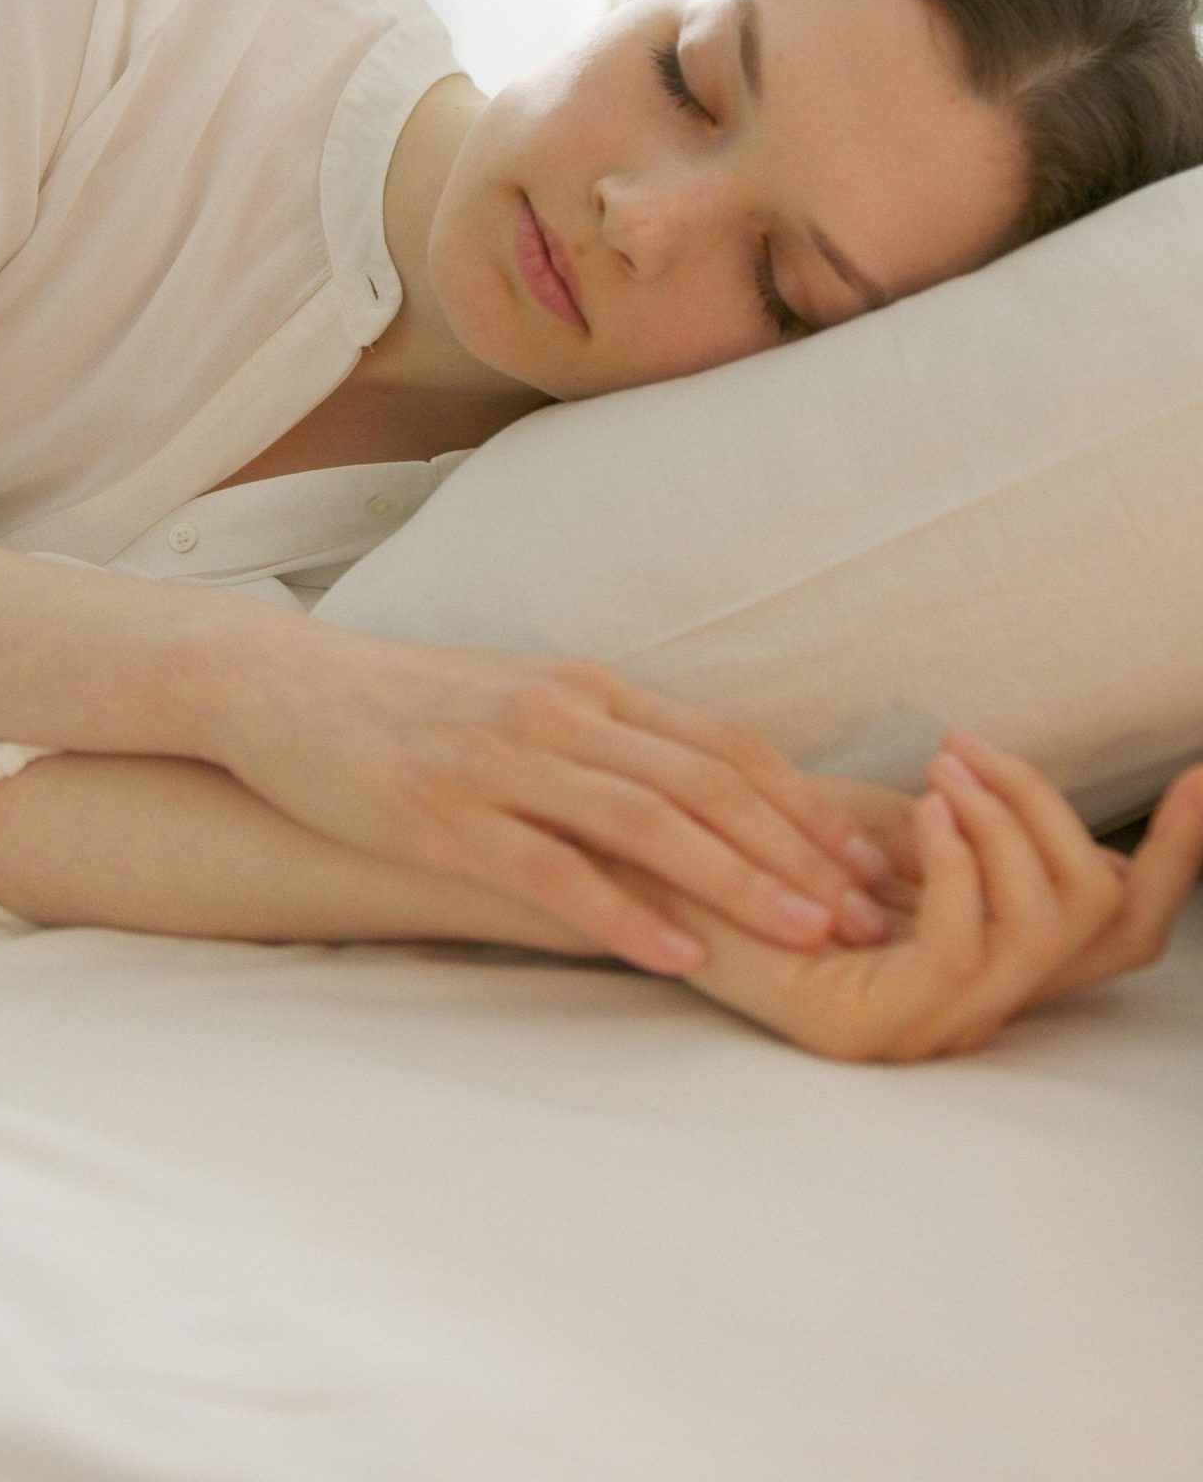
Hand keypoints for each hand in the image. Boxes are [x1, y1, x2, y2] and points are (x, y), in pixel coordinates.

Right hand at [207, 614, 895, 973]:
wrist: (280, 686)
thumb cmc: (406, 706)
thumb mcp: (520, 703)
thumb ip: (600, 741)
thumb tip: (692, 800)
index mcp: (586, 688)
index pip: (722, 744)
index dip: (803, 800)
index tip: (869, 856)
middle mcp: (559, 716)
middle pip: (706, 781)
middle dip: (796, 849)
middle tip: (865, 910)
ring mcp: (501, 763)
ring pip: (647, 822)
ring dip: (736, 881)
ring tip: (804, 935)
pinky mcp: (443, 816)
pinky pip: (550, 870)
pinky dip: (622, 914)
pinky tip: (676, 957)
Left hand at [610, 732, 1202, 1059]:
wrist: (638, 870)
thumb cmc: (754, 837)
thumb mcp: (891, 816)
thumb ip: (978, 819)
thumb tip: (1050, 796)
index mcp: (992, 956)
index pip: (1124, 924)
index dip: (1178, 854)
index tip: (1201, 773)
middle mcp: (975, 1006)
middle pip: (1111, 926)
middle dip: (1068, 818)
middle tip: (977, 753)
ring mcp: (926, 1029)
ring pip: (1048, 930)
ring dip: (1010, 824)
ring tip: (945, 769)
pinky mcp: (869, 1032)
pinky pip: (964, 951)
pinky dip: (962, 865)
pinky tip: (925, 809)